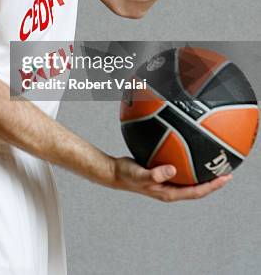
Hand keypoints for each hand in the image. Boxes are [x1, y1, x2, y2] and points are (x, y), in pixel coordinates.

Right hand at [112, 156, 231, 201]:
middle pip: (198, 188)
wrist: (115, 172)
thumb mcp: (140, 174)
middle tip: (226, 170)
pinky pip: (181, 169)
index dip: (212, 186)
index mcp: (169, 193)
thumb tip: (173, 170)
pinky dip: (189, 162)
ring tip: (213, 161)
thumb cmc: (127, 175)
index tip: (224, 178)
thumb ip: (155, 173)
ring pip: (190, 178)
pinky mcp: (163, 174)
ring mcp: (168, 182)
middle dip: (213, 181)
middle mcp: (171, 189)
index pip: (196, 192)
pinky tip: (191, 149)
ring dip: (203, 173)